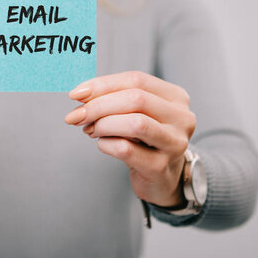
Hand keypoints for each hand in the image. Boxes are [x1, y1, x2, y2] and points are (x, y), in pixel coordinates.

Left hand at [64, 71, 195, 207]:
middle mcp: (182, 118)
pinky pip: (126, 150)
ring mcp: (174, 143)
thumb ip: (112, 99)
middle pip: (136, 99)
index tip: (76, 94)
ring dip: (104, 124)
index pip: (136, 79)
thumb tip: (80, 94)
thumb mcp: (133, 113)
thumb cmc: (144, 140)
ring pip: (135, 123)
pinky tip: (103, 144)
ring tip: (91, 130)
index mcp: (175, 97)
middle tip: (76, 116)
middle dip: (98, 105)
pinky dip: (106, 144)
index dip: (102, 84)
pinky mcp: (161, 167)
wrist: (161, 178)